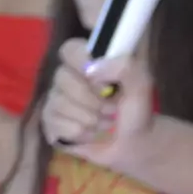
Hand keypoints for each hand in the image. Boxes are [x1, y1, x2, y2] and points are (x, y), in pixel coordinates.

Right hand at [41, 38, 156, 166]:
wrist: (132, 145)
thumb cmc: (136, 111)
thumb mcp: (142, 84)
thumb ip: (125, 67)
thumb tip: (90, 70)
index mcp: (91, 59)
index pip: (70, 48)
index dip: (82, 61)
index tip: (103, 80)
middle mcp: (70, 73)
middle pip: (62, 76)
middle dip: (90, 99)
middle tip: (111, 108)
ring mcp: (57, 96)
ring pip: (57, 102)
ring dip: (87, 118)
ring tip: (103, 122)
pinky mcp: (50, 118)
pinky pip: (53, 122)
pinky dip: (77, 132)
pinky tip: (90, 134)